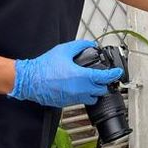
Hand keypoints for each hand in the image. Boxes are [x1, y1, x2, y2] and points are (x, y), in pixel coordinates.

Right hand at [8, 40, 123, 107]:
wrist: (29, 80)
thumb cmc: (44, 67)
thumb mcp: (64, 50)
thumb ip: (80, 46)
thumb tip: (90, 45)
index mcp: (81, 77)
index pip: (104, 78)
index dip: (114, 75)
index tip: (118, 72)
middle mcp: (79, 89)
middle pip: (101, 90)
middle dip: (104, 83)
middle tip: (103, 77)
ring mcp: (73, 98)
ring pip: (92, 98)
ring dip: (94, 91)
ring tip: (91, 83)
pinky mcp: (67, 102)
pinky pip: (81, 100)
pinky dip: (83, 95)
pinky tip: (78, 87)